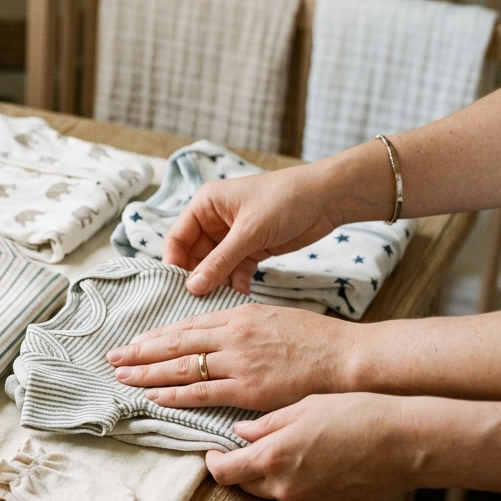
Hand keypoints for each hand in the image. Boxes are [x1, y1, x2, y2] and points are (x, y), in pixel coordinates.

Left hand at [106, 304, 357, 412]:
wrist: (348, 358)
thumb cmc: (317, 340)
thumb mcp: (274, 319)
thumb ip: (243, 327)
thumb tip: (220, 335)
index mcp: (239, 316)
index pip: (186, 327)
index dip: (156, 336)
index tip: (134, 342)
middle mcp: (232, 335)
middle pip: (175, 344)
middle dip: (139, 351)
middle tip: (111, 357)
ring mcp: (238, 362)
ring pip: (180, 366)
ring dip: (146, 372)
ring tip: (121, 376)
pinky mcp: (248, 388)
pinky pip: (201, 392)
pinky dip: (173, 394)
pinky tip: (152, 395)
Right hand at [164, 164, 348, 295]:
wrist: (327, 199)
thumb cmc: (284, 201)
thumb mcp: (248, 232)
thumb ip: (219, 261)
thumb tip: (192, 287)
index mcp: (205, 206)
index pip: (177, 238)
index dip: (174, 263)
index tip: (175, 289)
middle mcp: (214, 220)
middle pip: (194, 256)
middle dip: (198, 278)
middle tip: (199, 301)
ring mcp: (233, 236)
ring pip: (214, 266)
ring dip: (218, 282)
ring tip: (220, 300)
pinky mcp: (251, 248)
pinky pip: (234, 269)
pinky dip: (236, 281)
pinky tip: (242, 292)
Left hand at [207, 392, 414, 500]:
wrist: (409, 444)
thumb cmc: (358, 415)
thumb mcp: (305, 407)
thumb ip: (266, 424)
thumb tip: (241, 433)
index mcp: (274, 457)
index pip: (224, 472)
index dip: (213, 462)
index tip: (214, 452)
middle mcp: (286, 488)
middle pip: (246, 486)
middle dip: (244, 469)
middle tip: (254, 449)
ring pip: (276, 495)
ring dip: (275, 479)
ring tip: (298, 454)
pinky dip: (302, 489)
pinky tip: (322, 468)